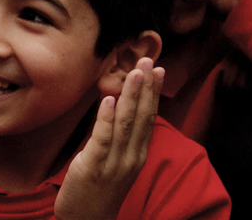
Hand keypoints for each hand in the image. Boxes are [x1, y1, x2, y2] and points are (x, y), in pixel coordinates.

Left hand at [55, 58, 163, 219]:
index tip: (158, 69)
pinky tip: (111, 99)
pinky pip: (103, 138)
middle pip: (143, 116)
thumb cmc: (98, 191)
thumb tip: (119, 109)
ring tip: (136, 71)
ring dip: (132, 95)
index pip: (149, 118)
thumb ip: (119, 139)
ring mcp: (114, 163)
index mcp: (137, 154)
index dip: (154, 93)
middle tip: (150, 60)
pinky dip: (108, 117)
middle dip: (147, 87)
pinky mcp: (94, 166)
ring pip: (127, 123)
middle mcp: (131, 157)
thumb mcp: (115, 163)